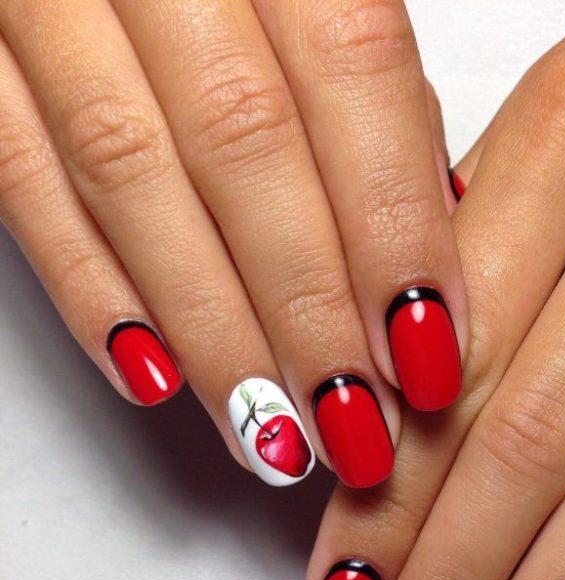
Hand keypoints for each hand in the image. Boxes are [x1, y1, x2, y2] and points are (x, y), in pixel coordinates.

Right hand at [0, 0, 466, 487]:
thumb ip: (369, 91)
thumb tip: (437, 223)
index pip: (356, 74)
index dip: (394, 228)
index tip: (428, 354)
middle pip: (246, 146)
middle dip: (309, 310)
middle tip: (357, 426)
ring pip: (131, 176)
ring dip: (212, 329)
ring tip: (271, 434)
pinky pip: (17, 177)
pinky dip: (91, 288)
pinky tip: (155, 379)